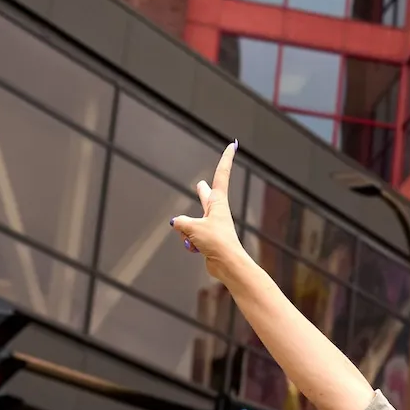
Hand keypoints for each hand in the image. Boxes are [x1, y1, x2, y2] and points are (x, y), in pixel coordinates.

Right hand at [169, 142, 248, 285]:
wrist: (227, 264)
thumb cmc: (216, 242)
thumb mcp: (193, 227)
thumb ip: (181, 222)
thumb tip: (176, 223)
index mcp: (218, 202)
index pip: (221, 175)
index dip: (226, 159)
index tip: (232, 145)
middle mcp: (216, 212)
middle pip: (206, 197)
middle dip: (202, 191)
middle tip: (201, 183)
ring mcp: (212, 226)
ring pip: (194, 221)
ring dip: (188, 228)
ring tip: (194, 237)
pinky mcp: (208, 240)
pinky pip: (191, 238)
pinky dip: (190, 243)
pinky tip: (195, 249)